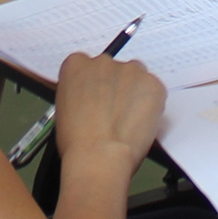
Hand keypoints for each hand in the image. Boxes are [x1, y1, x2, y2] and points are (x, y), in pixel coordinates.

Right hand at [50, 49, 164, 167]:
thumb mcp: (63, 110)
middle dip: (115, 87)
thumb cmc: (77, 142)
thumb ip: (79, 94)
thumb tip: (90, 99)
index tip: (96, 98)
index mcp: (76, 65)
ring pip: (135, 78)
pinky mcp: (152, 83)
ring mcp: (130, 70)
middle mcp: (103, 62)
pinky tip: (140, 123)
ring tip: (128, 120)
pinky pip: (154, 90)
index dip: (94, 85)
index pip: (87, 66)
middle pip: (113, 70)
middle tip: (113, 112)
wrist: (99, 156)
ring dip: (134, 93)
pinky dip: (151, 104)